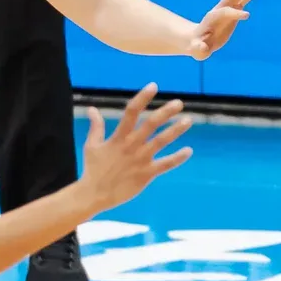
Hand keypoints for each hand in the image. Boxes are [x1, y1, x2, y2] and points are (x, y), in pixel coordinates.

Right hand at [79, 84, 193, 209]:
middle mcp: (131, 146)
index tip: (154, 86)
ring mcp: (140, 160)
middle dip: (165, 112)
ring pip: (161, 142)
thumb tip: (92, 108)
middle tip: (179, 103)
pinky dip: (177, 158)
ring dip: (175, 130)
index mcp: (118, 137)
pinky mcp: (146, 173)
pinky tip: (189, 150)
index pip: (131, 112)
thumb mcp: (91, 145)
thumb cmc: (93, 169)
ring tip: (188, 120)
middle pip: (150, 124)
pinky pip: (165, 164)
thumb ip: (96, 126)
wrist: (94, 194)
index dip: (143, 98)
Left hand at [187, 0, 268, 59]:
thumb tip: (202, 48)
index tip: (247, 16)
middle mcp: (220, 9)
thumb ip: (199, 49)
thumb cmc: (198, 46)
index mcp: (212, 18)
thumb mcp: (197, 50)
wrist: (197, 39)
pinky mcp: (235, 9)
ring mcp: (228, 8)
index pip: (225, 12)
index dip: (234, 13)